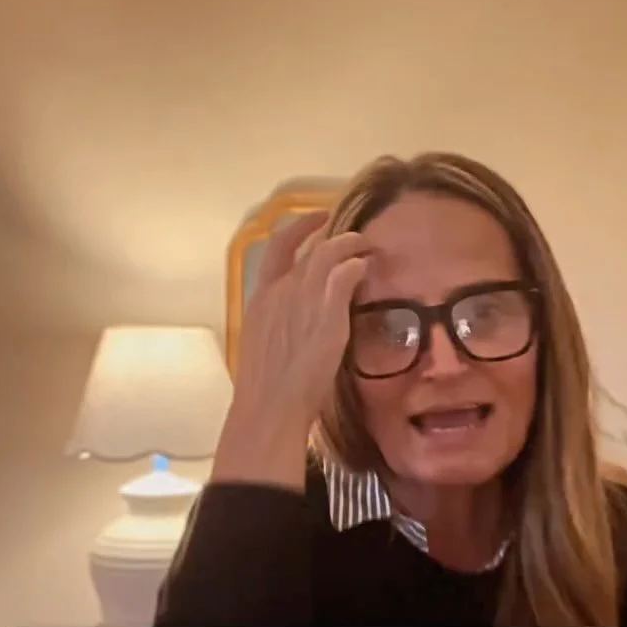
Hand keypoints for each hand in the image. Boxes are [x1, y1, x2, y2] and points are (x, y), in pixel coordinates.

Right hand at [212, 212, 370, 488]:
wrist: (270, 406)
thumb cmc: (265, 389)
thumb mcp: (263, 346)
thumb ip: (278, 324)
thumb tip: (294, 322)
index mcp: (259, 298)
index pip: (275, 247)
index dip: (296, 228)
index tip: (314, 220)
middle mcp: (280, 290)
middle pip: (307, 246)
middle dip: (331, 232)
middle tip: (353, 233)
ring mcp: (303, 298)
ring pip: (329, 252)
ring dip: (350, 244)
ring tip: (367, 246)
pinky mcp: (327, 311)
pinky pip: (346, 272)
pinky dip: (357, 265)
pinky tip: (366, 268)